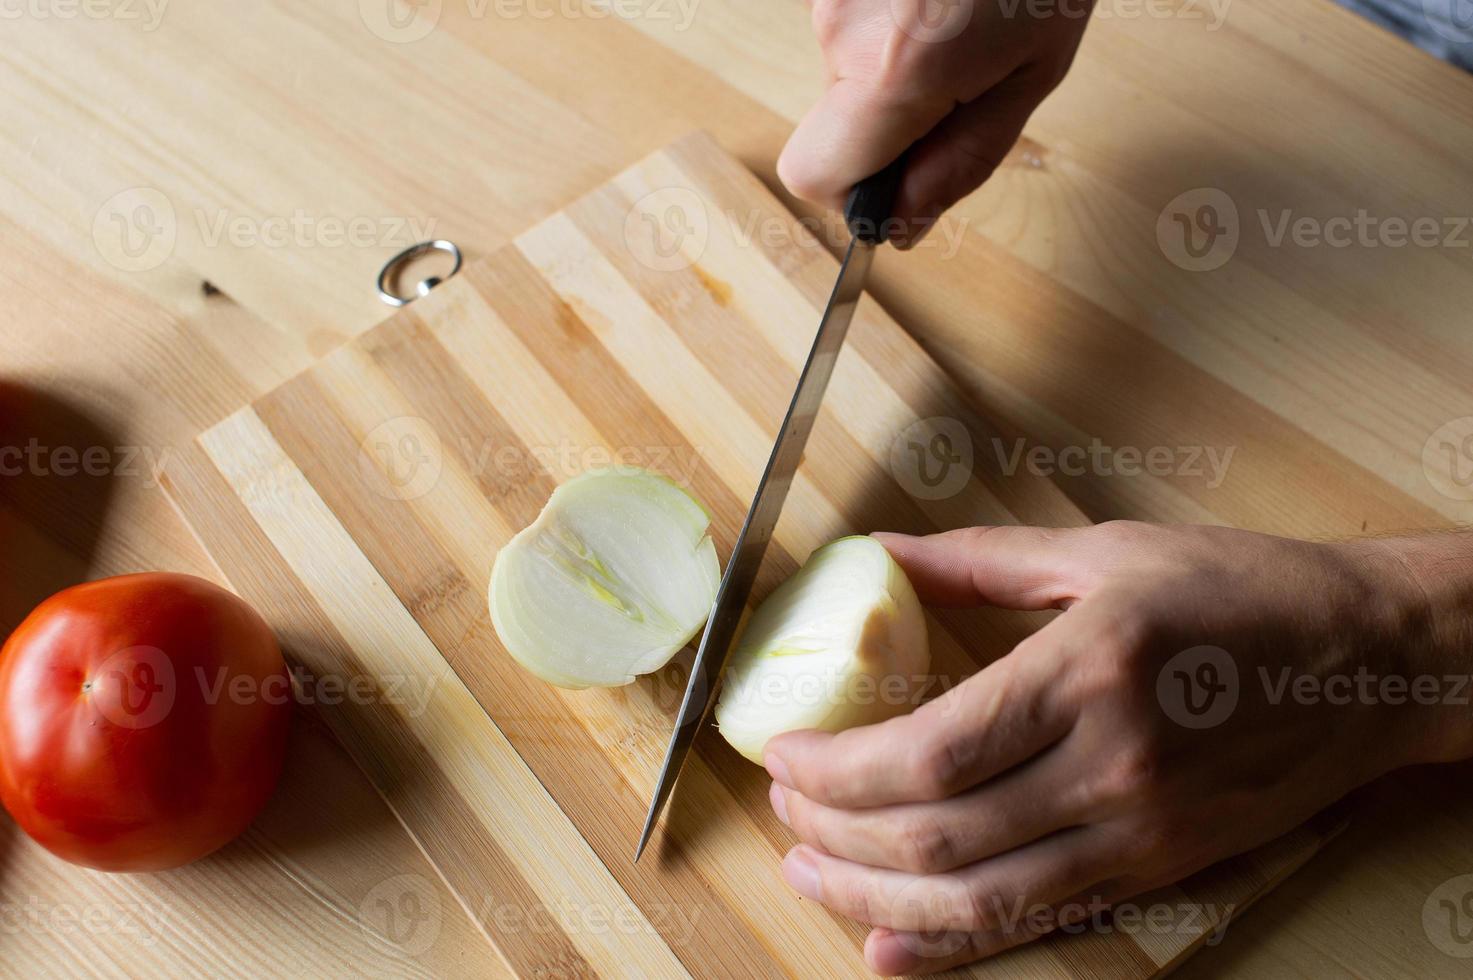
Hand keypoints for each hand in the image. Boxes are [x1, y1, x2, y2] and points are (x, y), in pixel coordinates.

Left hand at [764, 522, 1472, 973]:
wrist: (1371, 660)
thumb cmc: (1239, 591)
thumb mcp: (1104, 552)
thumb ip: (978, 560)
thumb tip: (879, 551)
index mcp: (1084, 672)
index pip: (927, 753)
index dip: (835, 771)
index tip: (781, 755)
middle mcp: (1108, 766)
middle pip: (937, 835)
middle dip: (836, 833)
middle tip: (784, 812)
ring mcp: (1137, 831)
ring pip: (977, 897)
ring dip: (874, 897)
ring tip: (809, 874)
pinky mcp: (1158, 868)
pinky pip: (1040, 923)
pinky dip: (953, 947)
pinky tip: (887, 947)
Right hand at [779, 0, 1094, 245]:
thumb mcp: (1030, 74)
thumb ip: (963, 160)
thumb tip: (903, 224)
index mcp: (894, 71)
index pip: (812, 175)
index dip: (854, 190)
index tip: (899, 176)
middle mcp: (842, 29)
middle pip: (833, 121)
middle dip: (891, 119)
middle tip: (963, 74)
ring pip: (844, 68)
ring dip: (897, 63)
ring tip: (961, 16)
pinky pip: (852, 24)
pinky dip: (893, 21)